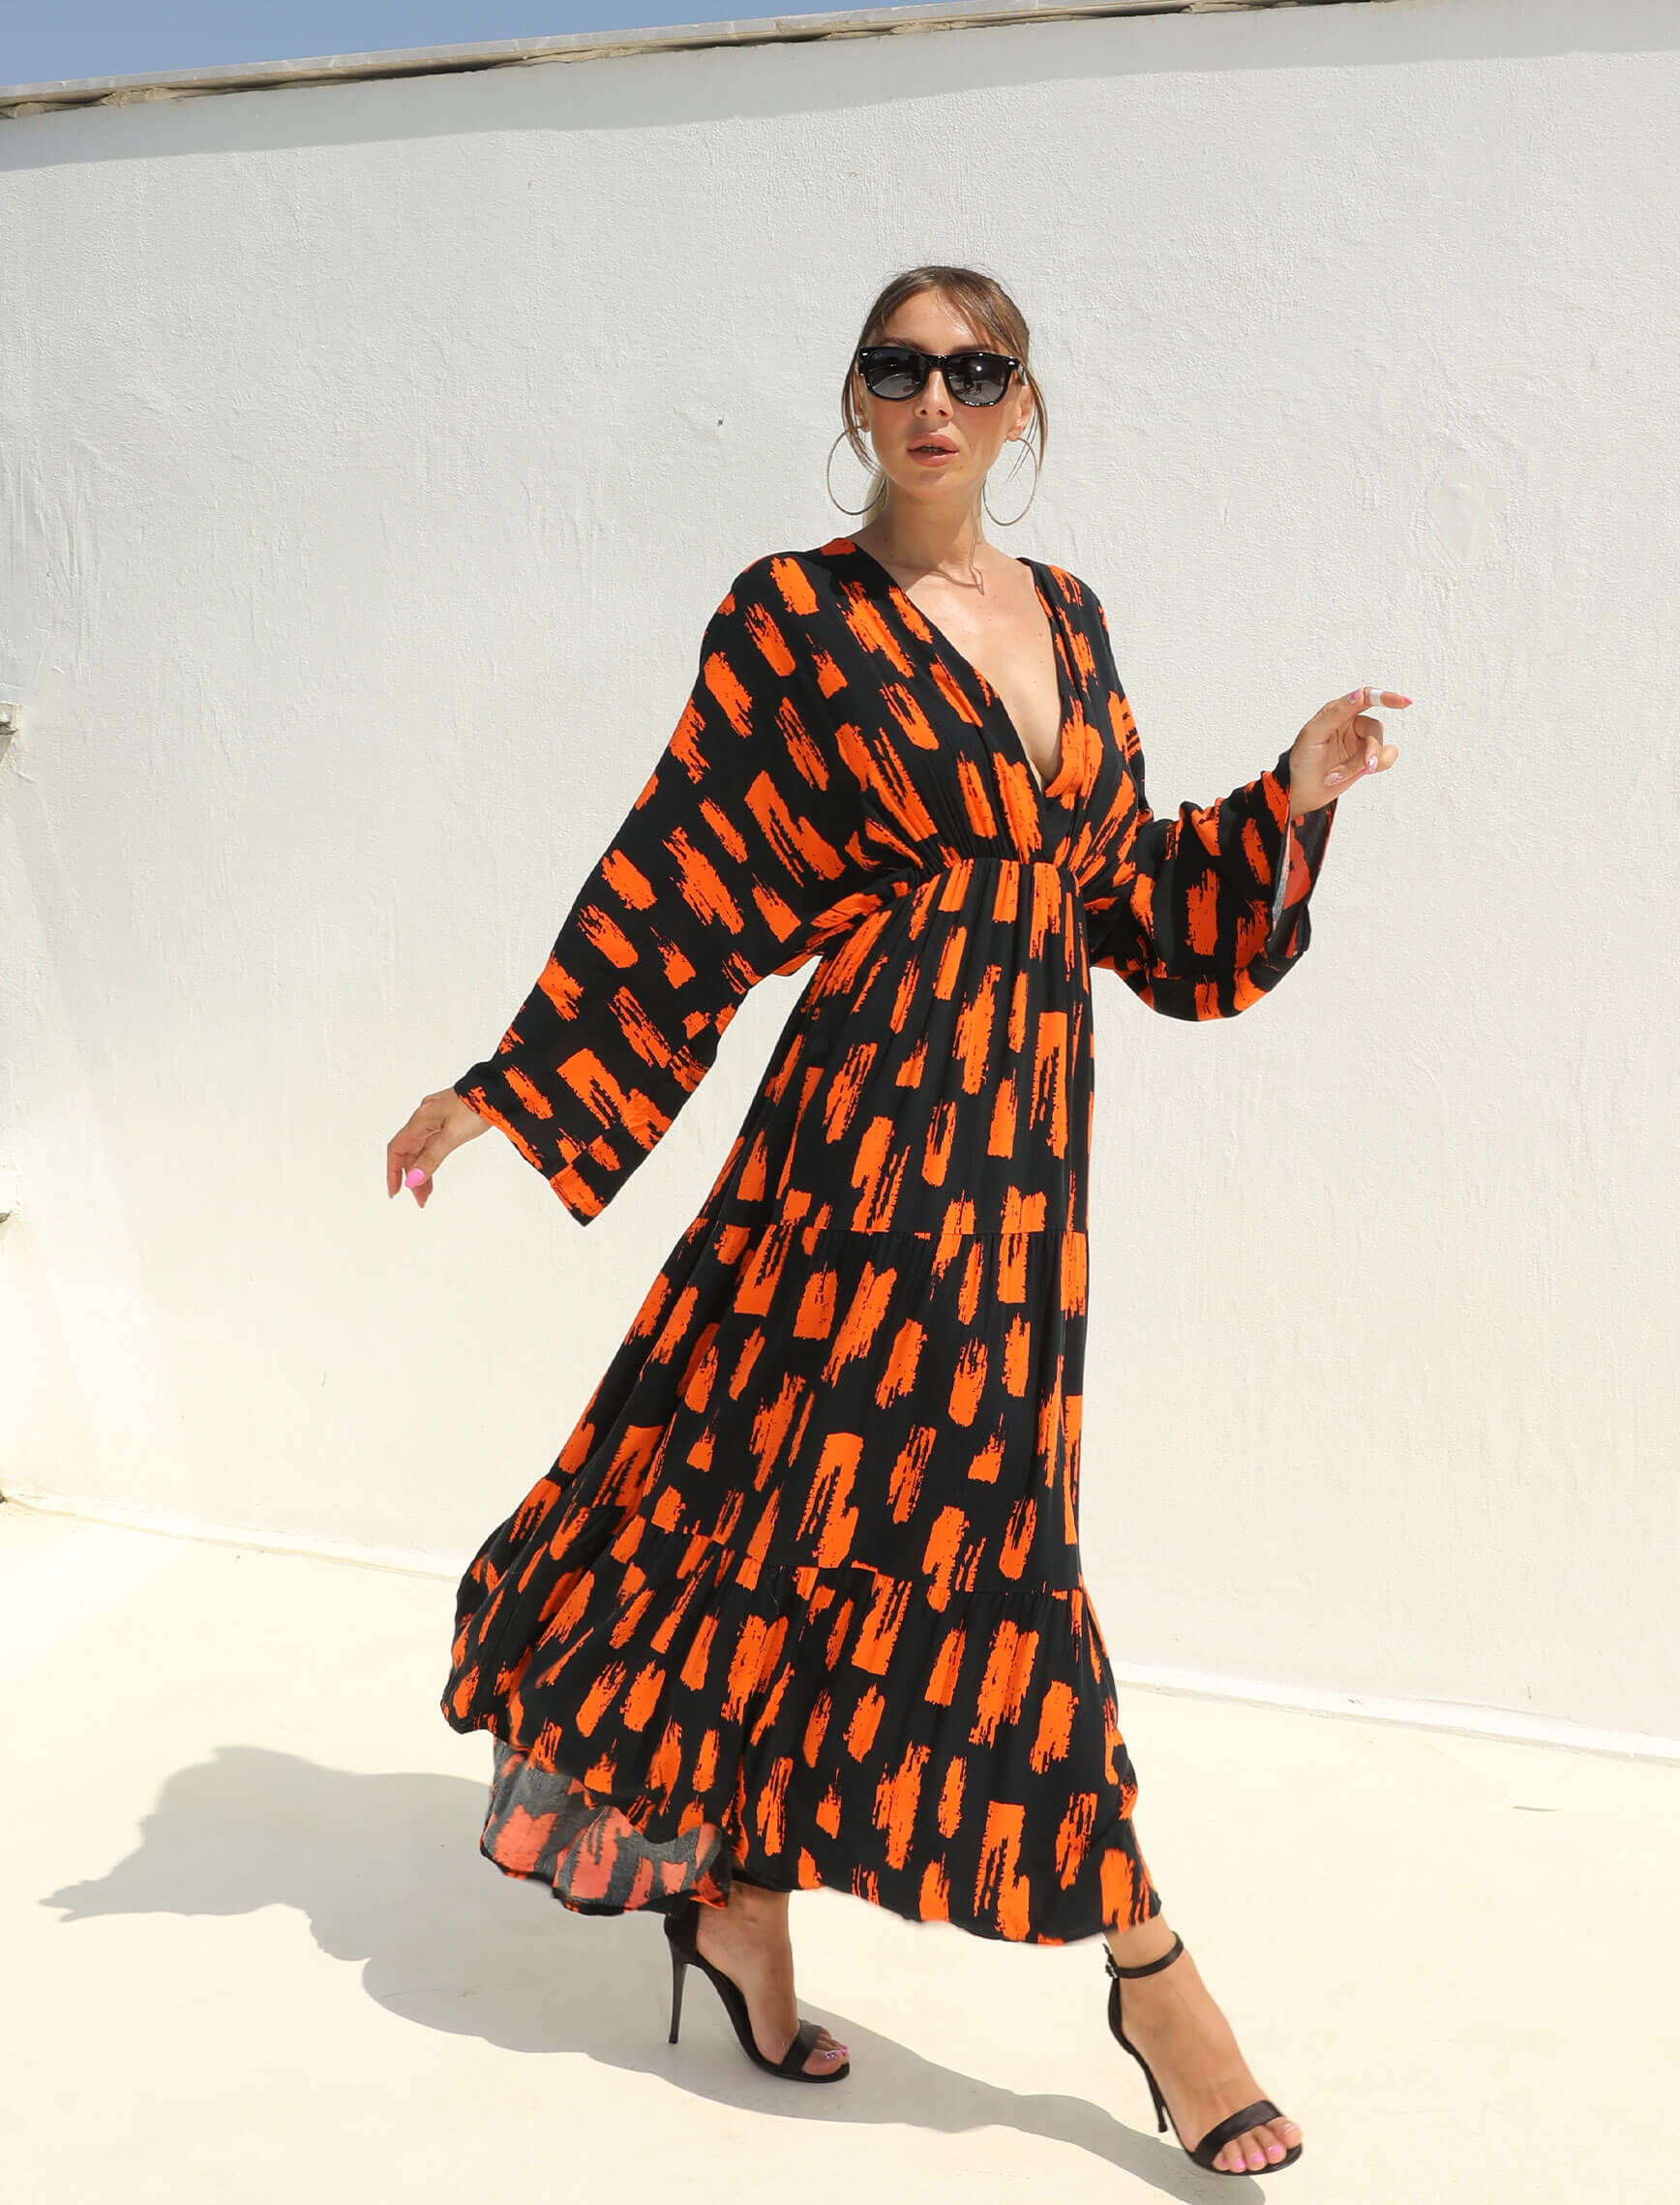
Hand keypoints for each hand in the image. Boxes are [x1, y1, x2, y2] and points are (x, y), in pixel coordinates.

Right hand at [386, 1087, 487, 1209]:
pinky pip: (433, 1142)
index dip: (393, 1171)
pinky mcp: (449, 1117)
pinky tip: (434, 1169)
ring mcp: (436, 1116)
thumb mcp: (452, 1136)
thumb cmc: (476, 1107)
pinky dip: (432, 1158)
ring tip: (428, 1192)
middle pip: (410, 1151)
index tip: (395, 1192)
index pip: (397, 1149)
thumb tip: (413, 1180)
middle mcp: (424, 1117)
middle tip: (421, 1199)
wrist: (499, 1089)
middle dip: (413, 1176)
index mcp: (420, 1119)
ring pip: (422, 1148)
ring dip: (423, 1169)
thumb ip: (432, 1158)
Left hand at [1288, 685, 1407, 819]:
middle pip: (1376, 730)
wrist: (1300, 791)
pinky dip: (1375, 769)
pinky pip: (1386, 759)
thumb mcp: (1313, 734)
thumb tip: (1358, 695)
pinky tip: (1356, 775)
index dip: (1386, 697)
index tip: (1404, 703)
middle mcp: (1352, 724)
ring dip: (1358, 766)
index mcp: (1338, 711)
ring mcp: (1361, 742)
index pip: (1366, 697)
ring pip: (1379, 748)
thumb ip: (1336, 713)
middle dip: (1370, 751)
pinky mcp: (1366, 760)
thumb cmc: (1302, 760)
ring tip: (1334, 777)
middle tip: (1365, 768)